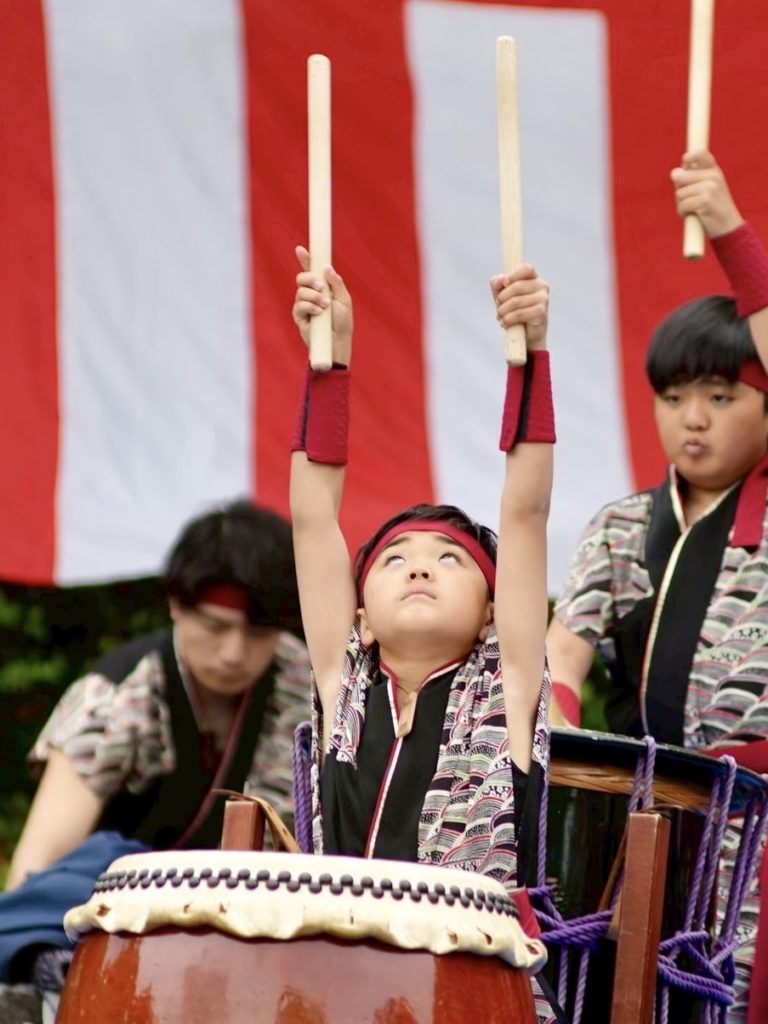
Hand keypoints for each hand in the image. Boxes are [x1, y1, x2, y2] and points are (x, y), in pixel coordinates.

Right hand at [292, 246, 352, 365]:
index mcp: (322, 287)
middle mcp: (311, 294)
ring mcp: (303, 305)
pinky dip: (309, 307)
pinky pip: (299, 305)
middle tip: (321, 287)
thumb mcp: (344, 300)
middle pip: (302, 278)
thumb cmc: (342, 322)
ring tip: (325, 306)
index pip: (312, 270)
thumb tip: (326, 268)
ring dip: (313, 296)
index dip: (306, 259)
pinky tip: (318, 313)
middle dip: (310, 279)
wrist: (337, 343)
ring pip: (300, 291)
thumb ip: (336, 283)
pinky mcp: (299, 316)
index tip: (300, 249)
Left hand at [490, 264, 548, 349]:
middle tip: (498, 308)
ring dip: (503, 311)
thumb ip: (498, 285)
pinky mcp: (542, 312)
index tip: (504, 284)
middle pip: (517, 286)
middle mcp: (541, 286)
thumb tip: (499, 279)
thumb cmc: (515, 312)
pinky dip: (508, 319)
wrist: (526, 335)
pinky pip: (519, 313)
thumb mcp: (503, 297)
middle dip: (502, 299)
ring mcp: (543, 299)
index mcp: (533, 278)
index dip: (514, 275)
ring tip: (500, 317)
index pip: (527, 269)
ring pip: (516, 301)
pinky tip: (505, 323)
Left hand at [670, 151, 743, 237]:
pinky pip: (682, 205)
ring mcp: (709, 188)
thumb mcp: (706, 189)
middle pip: (681, 177)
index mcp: (714, 171)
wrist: (728, 227)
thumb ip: (691, 179)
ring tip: (693, 209)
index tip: (685, 160)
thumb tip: (674, 172)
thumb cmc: (713, 209)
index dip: (689, 156)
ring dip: (681, 204)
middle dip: (679, 191)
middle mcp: (713, 176)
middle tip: (689, 199)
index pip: (701, 154)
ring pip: (679, 193)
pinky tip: (692, 215)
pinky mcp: (705, 201)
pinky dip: (682, 213)